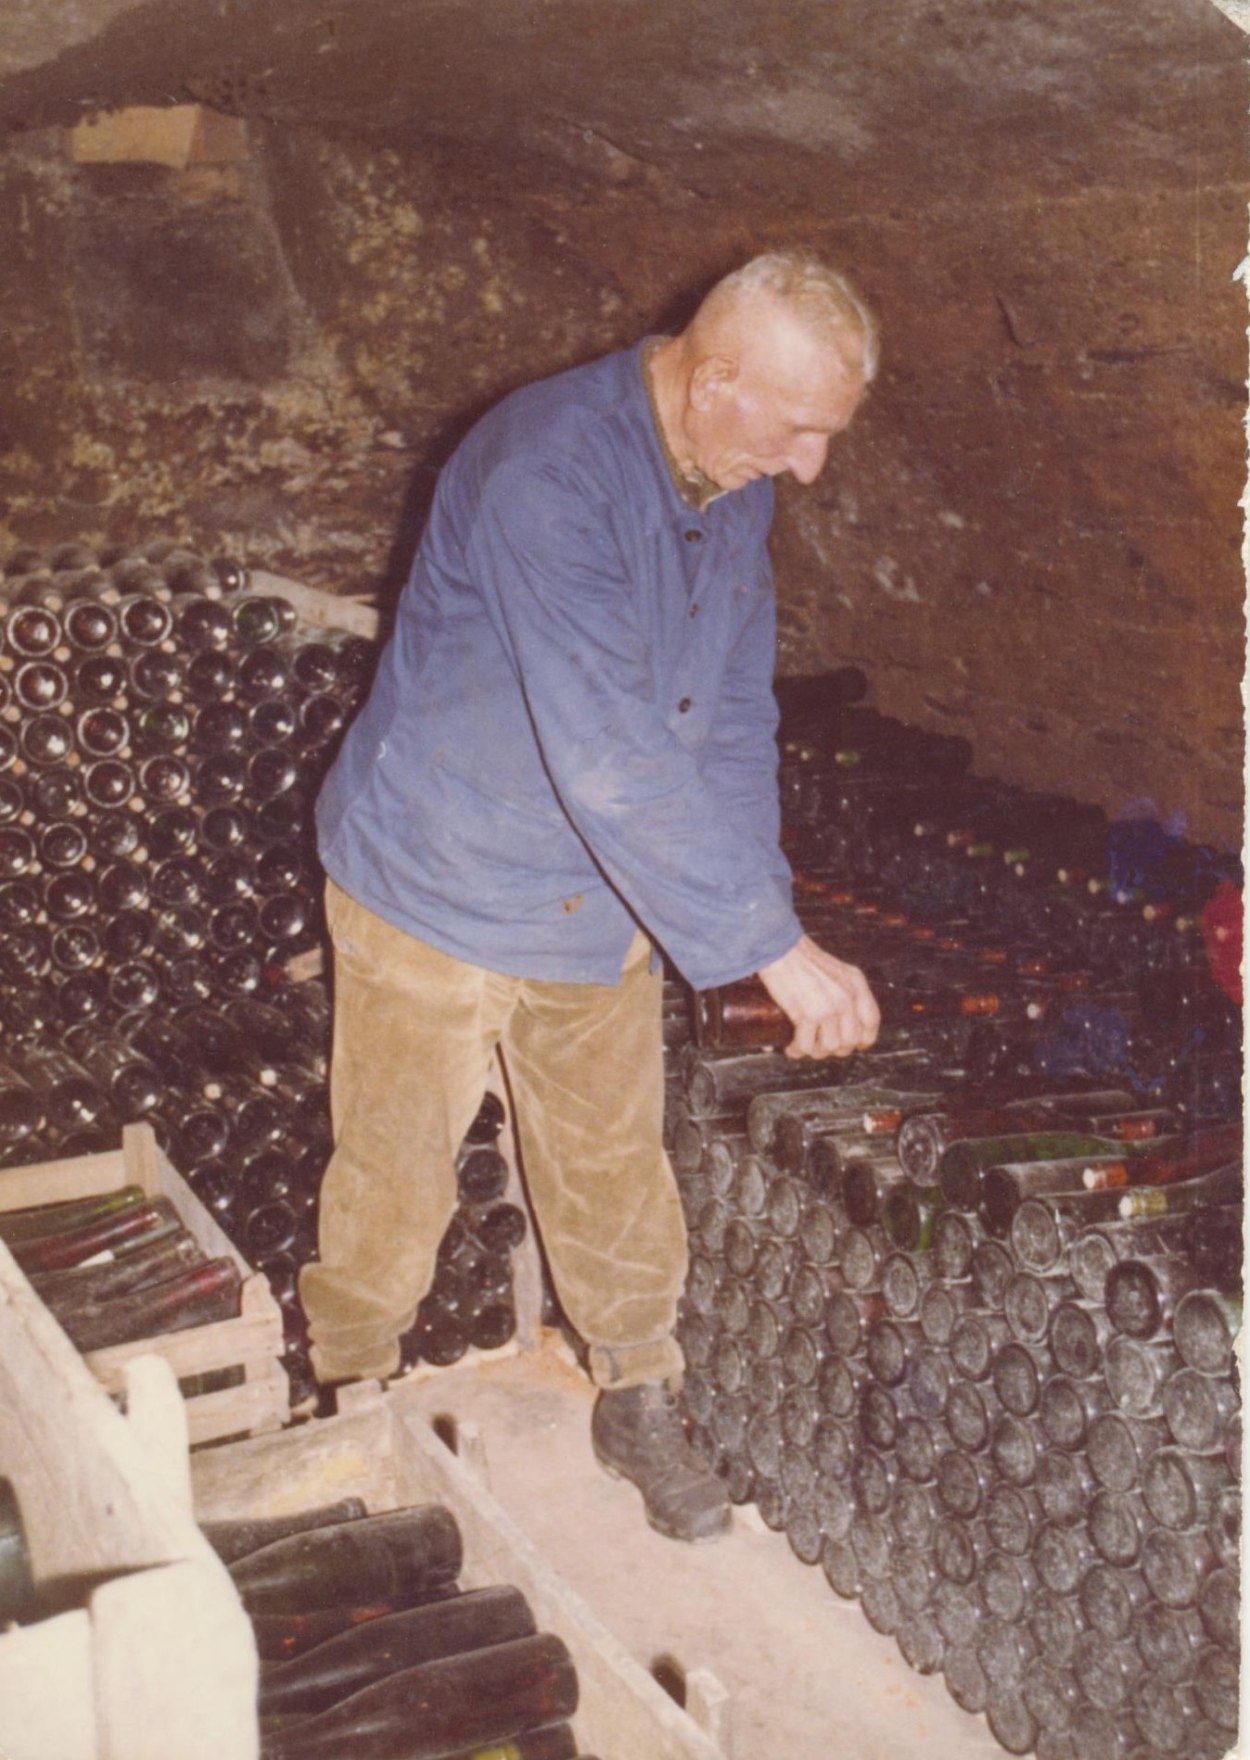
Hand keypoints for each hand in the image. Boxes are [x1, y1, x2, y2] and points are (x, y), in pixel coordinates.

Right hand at [757, 934, 880, 1059]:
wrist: (779, 947)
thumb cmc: (801, 956)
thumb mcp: (835, 969)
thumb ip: (843, 990)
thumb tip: (839, 1021)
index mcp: (856, 983)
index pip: (871, 1021)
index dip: (864, 1039)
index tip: (854, 1046)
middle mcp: (847, 997)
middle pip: (851, 1040)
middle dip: (835, 1049)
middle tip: (820, 1046)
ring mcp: (829, 1007)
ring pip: (829, 1047)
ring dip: (815, 1052)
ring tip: (804, 1047)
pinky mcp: (808, 1014)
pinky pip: (806, 1045)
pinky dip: (798, 1050)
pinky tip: (791, 1048)